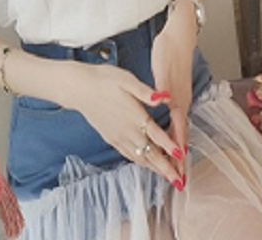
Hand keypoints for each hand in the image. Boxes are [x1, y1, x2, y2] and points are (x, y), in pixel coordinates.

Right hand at [61, 62, 184, 185]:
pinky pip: (128, 154)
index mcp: (134, 115)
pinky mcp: (110, 137)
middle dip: (166, 168)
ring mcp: (118, 136)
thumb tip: (164, 97)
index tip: (182, 157)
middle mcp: (127, 130)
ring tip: (167, 176)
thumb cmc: (103, 79)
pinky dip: (140, 162)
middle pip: (150, 153)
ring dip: (154, 168)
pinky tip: (145, 163)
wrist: (79, 88)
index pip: (157, 135)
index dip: (170, 147)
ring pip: (139, 157)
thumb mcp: (126, 79)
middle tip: (179, 181)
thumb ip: (145, 91)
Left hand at [151, 3, 197, 186]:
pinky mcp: (177, 94)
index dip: (176, 150)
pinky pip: (176, 121)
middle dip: (179, 157)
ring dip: (177, 148)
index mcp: (177, 98)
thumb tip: (164, 101)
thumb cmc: (169, 49)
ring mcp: (181, 98)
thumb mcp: (163, 66)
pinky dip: (174, 134)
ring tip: (175, 168)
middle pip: (180, 134)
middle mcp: (181, 101)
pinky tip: (168, 140)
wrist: (179, 35)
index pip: (177, 130)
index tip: (176, 169)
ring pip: (179, 129)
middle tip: (178, 180)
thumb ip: (163, 85)